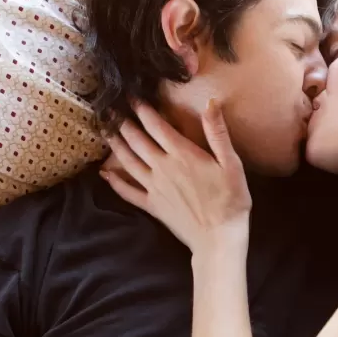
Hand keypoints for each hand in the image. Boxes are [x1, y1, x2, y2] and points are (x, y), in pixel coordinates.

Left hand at [100, 100, 251, 251]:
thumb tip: (210, 102)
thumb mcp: (232, 164)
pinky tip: (105, 174)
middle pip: (137, 140)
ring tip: (106, 131)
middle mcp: (163, 167)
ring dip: (116, 145)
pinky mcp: (152, 205)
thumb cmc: (231, 200)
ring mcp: (154, 187)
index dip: (142, 109)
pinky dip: (115, 182)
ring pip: (128, 161)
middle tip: (111, 109)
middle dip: (123, 123)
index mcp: (182, 154)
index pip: (156, 126)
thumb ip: (218, 133)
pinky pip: (128, 192)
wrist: (218, 239)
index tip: (132, 96)